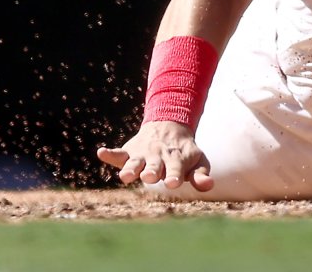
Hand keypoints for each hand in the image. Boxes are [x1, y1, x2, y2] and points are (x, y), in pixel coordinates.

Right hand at [96, 121, 213, 191]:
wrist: (169, 126)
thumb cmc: (185, 152)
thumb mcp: (198, 161)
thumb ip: (201, 175)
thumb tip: (209, 185)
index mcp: (177, 160)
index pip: (176, 169)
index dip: (175, 176)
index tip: (173, 183)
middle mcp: (158, 157)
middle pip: (154, 166)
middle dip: (152, 172)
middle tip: (150, 177)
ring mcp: (142, 155)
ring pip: (135, 162)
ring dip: (131, 168)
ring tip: (125, 175)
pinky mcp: (128, 152)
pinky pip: (118, 153)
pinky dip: (110, 154)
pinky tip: (102, 152)